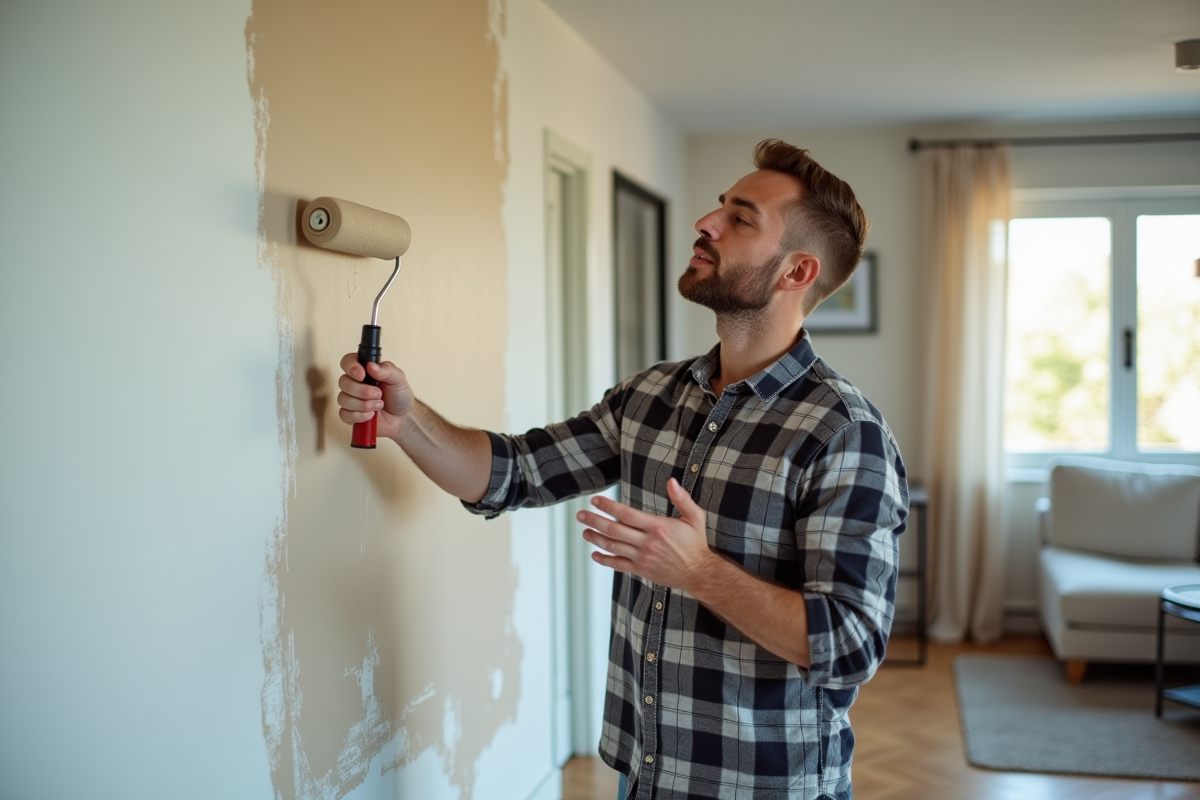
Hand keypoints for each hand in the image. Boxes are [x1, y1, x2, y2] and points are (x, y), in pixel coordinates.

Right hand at [336, 353, 413, 439]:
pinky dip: (359, 415)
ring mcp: (351, 399)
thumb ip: (386, 370)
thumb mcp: (398, 379)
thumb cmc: (399, 395)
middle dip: (362, 390)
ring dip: (363, 404)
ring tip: (379, 405)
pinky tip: (371, 415)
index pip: (347, 361)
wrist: (403, 417)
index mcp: (364, 370)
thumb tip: (370, 365)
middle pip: (343, 382)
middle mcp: (354, 383)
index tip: (362, 376)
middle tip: (379, 394)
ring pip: (343, 399)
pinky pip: (344, 414)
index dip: (351, 367)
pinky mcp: (350, 415)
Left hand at [577, 478, 715, 591]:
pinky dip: (605, 560)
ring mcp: (642, 558)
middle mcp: (647, 543)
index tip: (595, 500)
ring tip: (584, 531)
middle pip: (614, 530)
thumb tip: (672, 481)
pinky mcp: (641, 570)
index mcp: (657, 527)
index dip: (608, 506)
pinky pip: (618, 565)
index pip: (626, 514)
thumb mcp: (694, 517)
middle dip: (594, 521)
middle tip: (580, 515)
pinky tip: (595, 554)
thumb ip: (682, 498)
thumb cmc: (696, 544)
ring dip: (596, 538)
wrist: (699, 573)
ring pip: (613, 547)